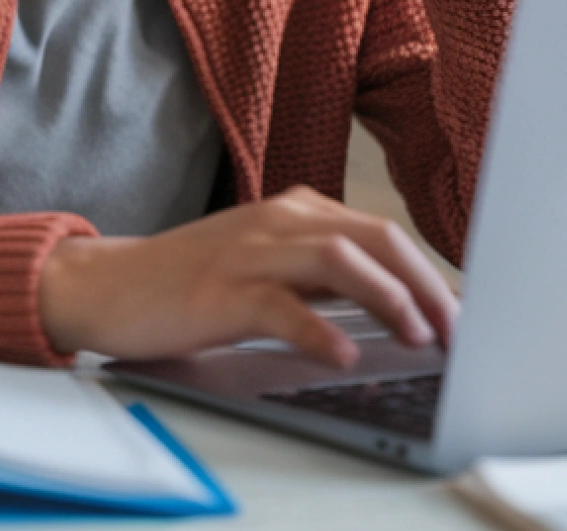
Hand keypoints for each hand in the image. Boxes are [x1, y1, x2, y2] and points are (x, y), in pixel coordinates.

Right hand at [37, 187, 456, 366]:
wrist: (107, 285)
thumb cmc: (189, 282)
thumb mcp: (266, 264)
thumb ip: (321, 275)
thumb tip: (394, 308)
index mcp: (295, 211)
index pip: (381, 233)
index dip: (427, 274)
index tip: (459, 314)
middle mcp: (279, 220)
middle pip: (373, 238)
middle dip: (423, 284)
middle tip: (454, 330)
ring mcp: (249, 251)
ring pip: (338, 259)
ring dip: (387, 297)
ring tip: (416, 335)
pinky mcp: (220, 290)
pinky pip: (280, 306)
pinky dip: (318, 330)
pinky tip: (342, 356)